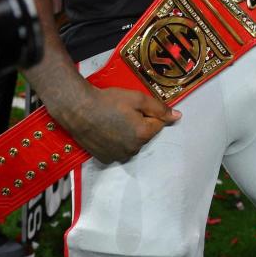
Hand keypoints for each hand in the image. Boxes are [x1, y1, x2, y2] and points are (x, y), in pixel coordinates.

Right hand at [54, 85, 179, 163]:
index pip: (158, 123)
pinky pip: (118, 149)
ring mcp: (118, 155)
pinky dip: (116, 141)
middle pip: (145, 134)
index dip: (148, 113)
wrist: (78, 108)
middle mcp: (132, 149)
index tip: (133, 107)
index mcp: (143, 134)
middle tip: (122, 112)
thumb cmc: (108, 101)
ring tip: (112, 120)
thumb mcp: (138, 98)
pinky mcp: (105, 158)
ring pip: (132, 142)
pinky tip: (106, 130)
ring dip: (128, 133)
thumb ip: (160, 108)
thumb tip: (177, 117)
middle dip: (139, 123)